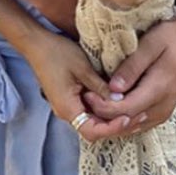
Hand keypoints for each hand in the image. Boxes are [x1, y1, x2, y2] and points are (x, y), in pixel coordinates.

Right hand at [20, 27, 131, 143]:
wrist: (36, 43)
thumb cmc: (57, 53)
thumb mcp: (83, 67)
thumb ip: (100, 86)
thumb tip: (120, 100)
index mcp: (67, 108)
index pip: (93, 131)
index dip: (112, 128)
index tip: (129, 117)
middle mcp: (66, 112)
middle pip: (94, 130)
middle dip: (117, 126)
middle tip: (139, 115)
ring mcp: (67, 106)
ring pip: (92, 121)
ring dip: (111, 118)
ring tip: (133, 109)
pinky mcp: (69, 98)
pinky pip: (89, 110)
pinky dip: (104, 109)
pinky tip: (118, 101)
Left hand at [82, 14, 175, 132]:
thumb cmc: (170, 38)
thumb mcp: (150, 44)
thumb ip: (132, 67)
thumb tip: (113, 88)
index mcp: (159, 89)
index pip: (126, 108)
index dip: (104, 106)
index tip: (87, 93)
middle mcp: (162, 107)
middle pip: (127, 122)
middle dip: (103, 115)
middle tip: (85, 98)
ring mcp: (163, 113)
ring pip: (132, 127)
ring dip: (111, 119)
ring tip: (93, 102)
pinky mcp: (161, 113)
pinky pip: (138, 124)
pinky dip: (121, 119)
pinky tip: (109, 106)